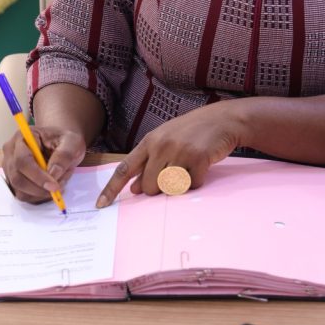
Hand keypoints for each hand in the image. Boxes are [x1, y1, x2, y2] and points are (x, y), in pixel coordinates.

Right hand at [2, 127, 86, 203]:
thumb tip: (53, 173)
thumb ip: (64, 154)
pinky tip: (50, 187)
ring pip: (19, 190)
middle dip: (39, 188)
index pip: (22, 160)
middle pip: (17, 178)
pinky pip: (23, 195)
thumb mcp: (72, 142)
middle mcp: (11, 152)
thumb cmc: (63, 140)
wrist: (59, 143)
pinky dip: (39, 196)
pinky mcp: (14, 180)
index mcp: (22, 137)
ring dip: (41, 193)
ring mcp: (10, 168)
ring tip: (59, 182)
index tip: (54, 186)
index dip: (37, 176)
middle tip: (58, 189)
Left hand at [96, 102, 244, 206]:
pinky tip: (201, 167)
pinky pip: (192, 186)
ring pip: (169, 188)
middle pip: (148, 187)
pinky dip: (196, 182)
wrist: (223, 119)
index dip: (111, 188)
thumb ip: (148, 162)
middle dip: (158, 189)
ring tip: (188, 168)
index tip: (100, 205)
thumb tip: (133, 188)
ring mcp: (180, 151)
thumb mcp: (165, 141)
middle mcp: (162, 145)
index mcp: (150, 141)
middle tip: (173, 174)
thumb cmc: (192, 131)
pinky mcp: (199, 158)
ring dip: (179, 185)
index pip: (125, 168)